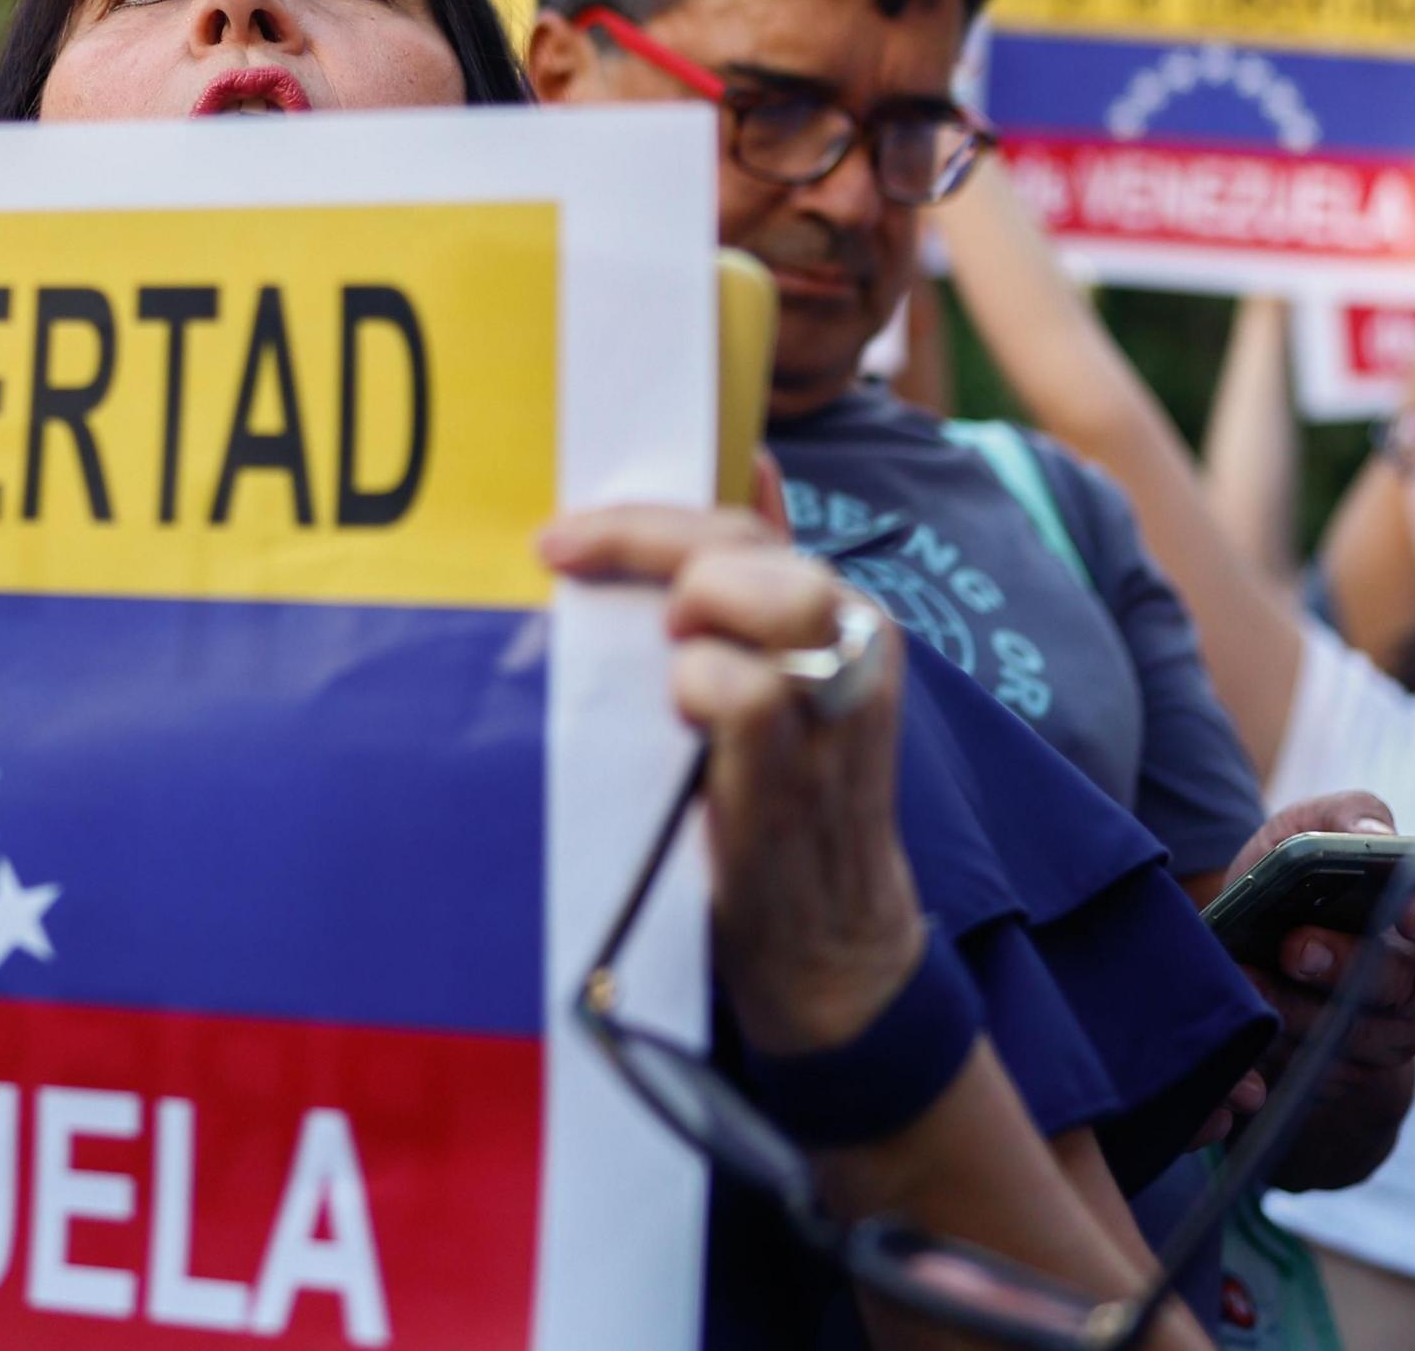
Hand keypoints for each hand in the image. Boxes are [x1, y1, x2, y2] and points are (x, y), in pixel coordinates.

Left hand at [543, 503, 925, 1057]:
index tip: (560, 538)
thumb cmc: (785, 804)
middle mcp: (854, 647)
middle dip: (650, 548)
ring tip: (662, 670)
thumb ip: (765, 577)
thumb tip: (753, 462)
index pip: (743, 523)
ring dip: (689, 618)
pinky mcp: (800, 779)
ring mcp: (835, 712)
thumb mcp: (783, 680)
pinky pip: (745, 693)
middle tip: (581, 582)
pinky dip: (698, 690)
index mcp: (843, 614)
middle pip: (747, 546)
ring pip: (767, 597)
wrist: (832, 952)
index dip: (643, 518)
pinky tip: (679, 721)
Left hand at [1220, 794, 1414, 1186]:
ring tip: (1250, 979)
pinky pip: (1319, 1072)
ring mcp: (1389, 1036)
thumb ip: (1346, 816)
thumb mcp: (1309, 831)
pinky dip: (1278, 1048)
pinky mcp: (1342, 1075)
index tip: (1410, 906)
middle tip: (1298, 946)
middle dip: (1353, 967)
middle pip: (1412, 986)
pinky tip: (1244, 1024)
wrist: (1253, 949)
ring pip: (1363, 1037)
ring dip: (1304, 1010)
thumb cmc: (1297, 880)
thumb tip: (1375, 829)